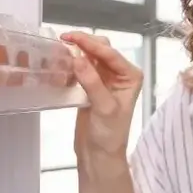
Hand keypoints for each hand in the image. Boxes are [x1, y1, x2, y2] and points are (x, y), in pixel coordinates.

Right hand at [62, 32, 143, 161]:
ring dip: (77, 51)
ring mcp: (105, 79)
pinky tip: (62, 61)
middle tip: (63, 40)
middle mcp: (120, 74)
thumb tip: (78, 58)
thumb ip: (92, 82)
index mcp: (131, 76)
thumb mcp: (103, 107)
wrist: (99, 154)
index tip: (71, 37)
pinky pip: (82, 67)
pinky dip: (73, 62)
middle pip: (101, 49)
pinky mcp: (91, 85)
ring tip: (60, 47)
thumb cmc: (109, 134)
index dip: (90, 43)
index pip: (110, 54)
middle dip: (84, 43)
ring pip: (91, 56)